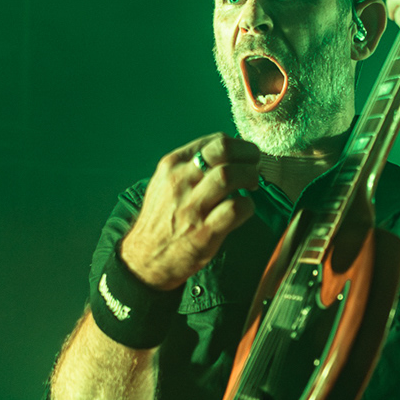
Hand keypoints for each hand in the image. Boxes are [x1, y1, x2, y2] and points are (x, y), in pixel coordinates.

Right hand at [119, 133, 260, 290]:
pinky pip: (237, 208)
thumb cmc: (161, 220)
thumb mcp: (165, 184)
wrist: (145, 259)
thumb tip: (226, 154)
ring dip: (250, 176)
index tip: (244, 156)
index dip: (238, 146)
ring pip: (230, 175)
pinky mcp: (204, 231)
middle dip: (247, 154)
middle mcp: (180, 182)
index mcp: (172, 166)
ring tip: (252, 185)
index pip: (214, 141)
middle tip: (255, 165)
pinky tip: (245, 209)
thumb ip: (190, 167)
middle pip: (223, 150)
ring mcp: (192, 207)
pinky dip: (248, 205)